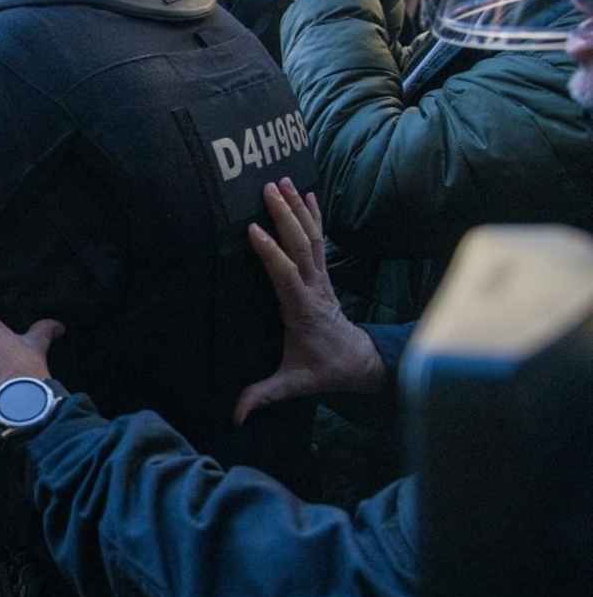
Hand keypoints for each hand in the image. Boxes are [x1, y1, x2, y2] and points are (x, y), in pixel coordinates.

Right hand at [234, 178, 385, 423]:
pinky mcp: (323, 273)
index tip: (253, 230)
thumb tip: (235, 415)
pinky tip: (307, 193)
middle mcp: (314, 287)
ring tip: (281, 180)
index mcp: (302, 309)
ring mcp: (321, 277)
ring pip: (311, 236)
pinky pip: (319, 238)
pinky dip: (314, 214)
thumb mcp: (293, 384)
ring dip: (296, 207)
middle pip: (301, 245)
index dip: (271, 253)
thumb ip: (263, 395)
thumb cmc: (322, 369)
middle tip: (268, 189)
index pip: (285, 276)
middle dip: (286, 216)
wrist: (361, 362)